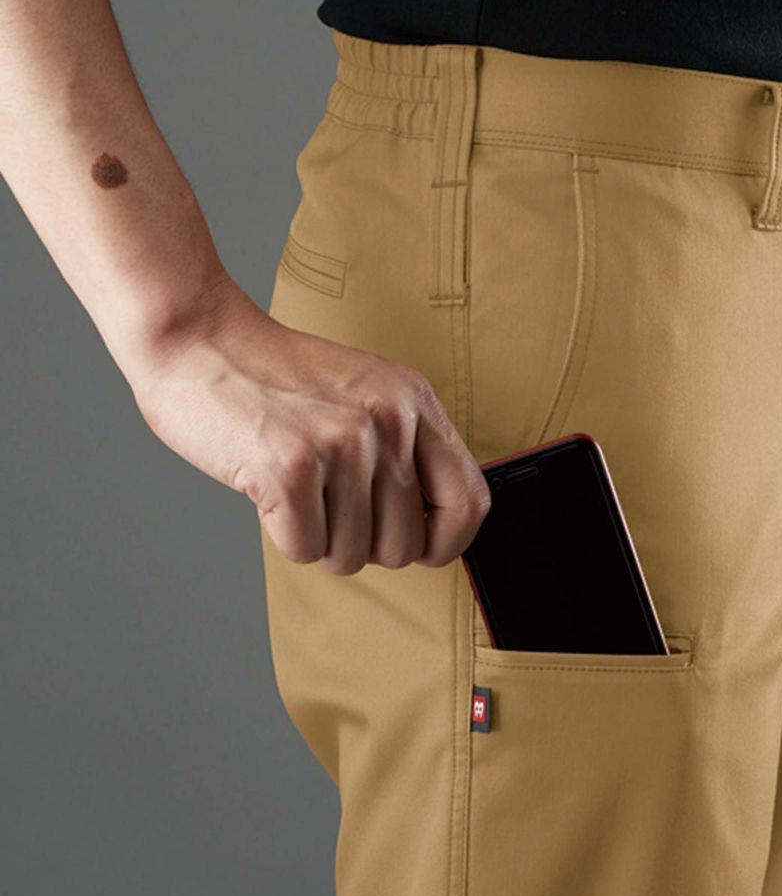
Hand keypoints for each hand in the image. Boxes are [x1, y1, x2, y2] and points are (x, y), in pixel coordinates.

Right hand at [127, 276, 490, 574]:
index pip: (470, 502)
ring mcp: (343, 443)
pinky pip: (306, 549)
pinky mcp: (292, 467)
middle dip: (365, 545)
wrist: (198, 340)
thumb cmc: (275, 378)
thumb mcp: (367, 394)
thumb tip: (436, 533)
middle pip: (405, 545)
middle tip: (329, 504)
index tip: (420, 547)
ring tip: (297, 486)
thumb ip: (407, 449)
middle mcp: (389, 421)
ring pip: (352, 555)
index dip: (446, 542)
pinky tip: (270, 488)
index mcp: (415, 403)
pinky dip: (284, 534)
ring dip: (319, 538)